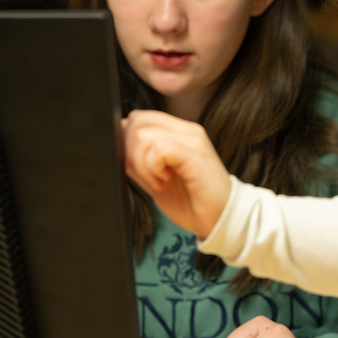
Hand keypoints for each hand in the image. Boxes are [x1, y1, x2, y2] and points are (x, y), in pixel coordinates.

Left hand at [121, 110, 231, 238]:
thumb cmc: (192, 202)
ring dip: (142, 163)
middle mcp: (186, 130)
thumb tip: (116, 147)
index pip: (138, 118)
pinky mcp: (195, 154)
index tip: (137, 169)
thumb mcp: (156, 179)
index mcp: (177, 132)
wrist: (221, 219)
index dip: (126, 143)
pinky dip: (153, 169)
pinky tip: (164, 182)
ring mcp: (192, 140)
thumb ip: (139, 161)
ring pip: (143, 134)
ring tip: (159, 181)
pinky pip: (159, 149)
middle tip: (147, 176)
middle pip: (136, 121)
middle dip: (130, 152)